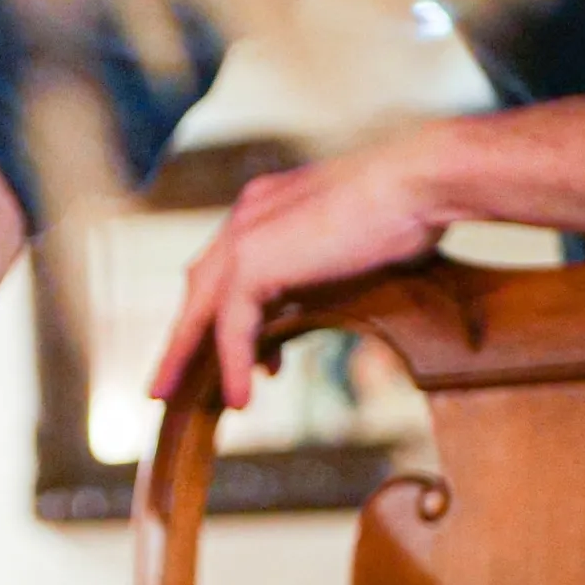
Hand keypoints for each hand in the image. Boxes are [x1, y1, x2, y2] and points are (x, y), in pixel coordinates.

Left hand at [150, 125, 459, 408]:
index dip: (217, 312)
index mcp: (264, 205)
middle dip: (182, 337)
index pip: (224, 266)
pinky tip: (242, 400)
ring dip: (184, 357)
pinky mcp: (254, 260)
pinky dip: (233, 364)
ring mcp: (245, 235)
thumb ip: (318, 278)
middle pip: (198, 288)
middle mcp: (246, 215)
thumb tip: (307, 311)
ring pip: (202, 310)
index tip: (227, 351)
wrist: (418, 183)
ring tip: (173, 401)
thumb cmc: (407, 211)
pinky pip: (232, 325)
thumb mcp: (348, 251)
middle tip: (166, 381)